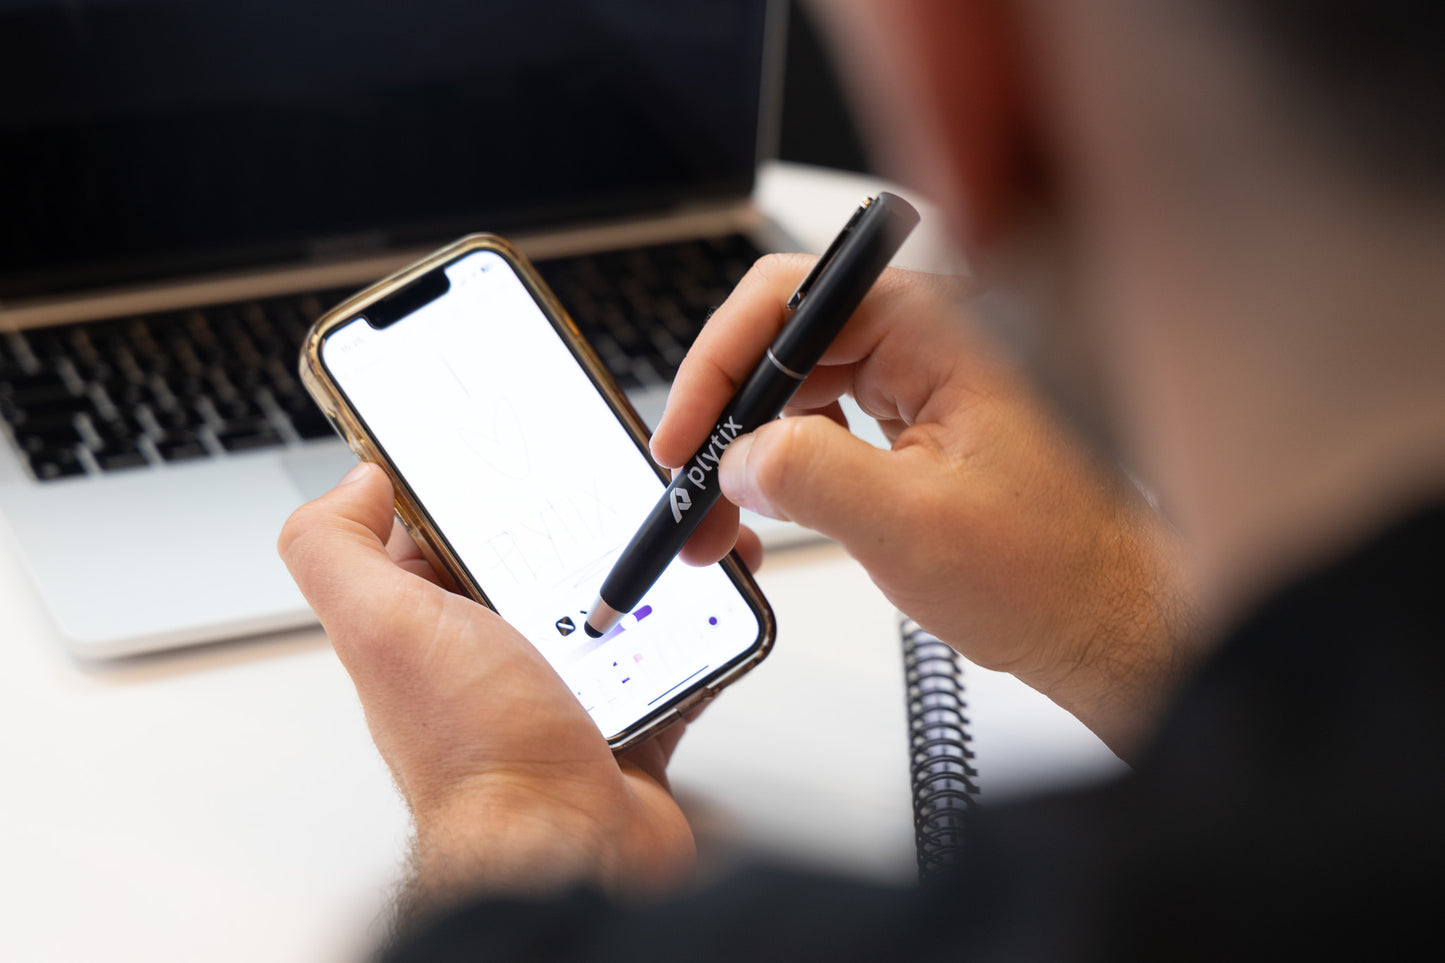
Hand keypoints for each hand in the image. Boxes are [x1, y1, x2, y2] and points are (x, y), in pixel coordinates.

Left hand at [278, 463, 694, 916]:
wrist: (566, 852)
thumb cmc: (479, 755)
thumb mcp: (383, 626)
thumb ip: (335, 547)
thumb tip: (353, 480)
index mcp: (428, 624)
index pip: (449, 528)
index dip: (488, 484)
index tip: (536, 446)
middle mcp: (491, 655)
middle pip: (546, 557)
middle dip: (592, 519)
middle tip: (634, 490)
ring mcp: (563, 690)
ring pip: (618, 601)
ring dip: (657, 569)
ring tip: (690, 541)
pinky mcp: (628, 718)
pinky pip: (672, 657)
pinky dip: (699, 629)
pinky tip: (718, 600)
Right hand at [652, 255, 1200, 758]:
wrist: (1108, 624)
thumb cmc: (1054, 575)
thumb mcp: (913, 529)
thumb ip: (811, 478)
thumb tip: (738, 456)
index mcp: (939, 331)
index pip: (790, 301)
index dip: (719, 365)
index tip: (686, 437)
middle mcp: (930, 340)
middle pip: (785, 342)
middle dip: (725, 416)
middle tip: (688, 488)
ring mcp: (924, 380)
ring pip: (800, 387)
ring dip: (749, 447)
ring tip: (717, 518)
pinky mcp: (919, 421)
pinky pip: (828, 422)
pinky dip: (785, 465)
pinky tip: (767, 508)